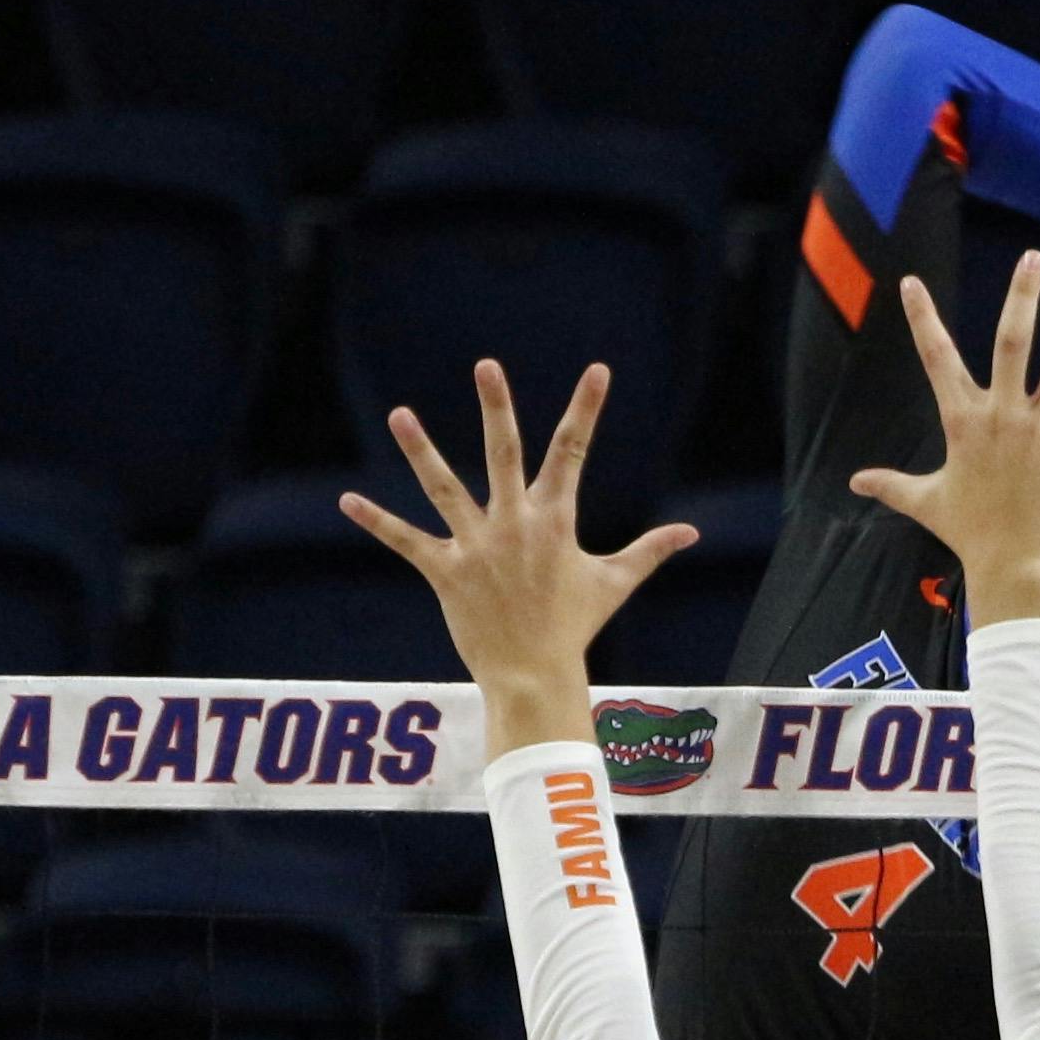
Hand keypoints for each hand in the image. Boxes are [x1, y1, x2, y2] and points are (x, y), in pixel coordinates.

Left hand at [341, 361, 696, 752]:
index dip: (588, 408)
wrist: (534, 675)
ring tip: (400, 413)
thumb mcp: (615, 583)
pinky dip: (377, 521)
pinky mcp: (446, 573)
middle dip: (496, 407)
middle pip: (503, 452)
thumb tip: (691, 532)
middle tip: (486, 364)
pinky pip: (407, 541)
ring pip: (444, 488)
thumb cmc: (575, 626)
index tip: (598, 370)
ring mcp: (478, 547)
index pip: (574, 452)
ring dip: (421, 450)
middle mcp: (514, 524)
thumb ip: (650, 550)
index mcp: (555, 520)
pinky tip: (347, 500)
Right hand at [848, 251, 1039, 624]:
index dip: (922, 319)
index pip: (936, 359)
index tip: (910, 282)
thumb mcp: (926, 502)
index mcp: (964, 422)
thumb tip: (855, 481)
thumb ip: (891, 485)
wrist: (1012, 569)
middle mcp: (1002, 416)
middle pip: (1009, 341)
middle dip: (1022, 296)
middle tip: (1034, 257)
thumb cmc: (970, 535)